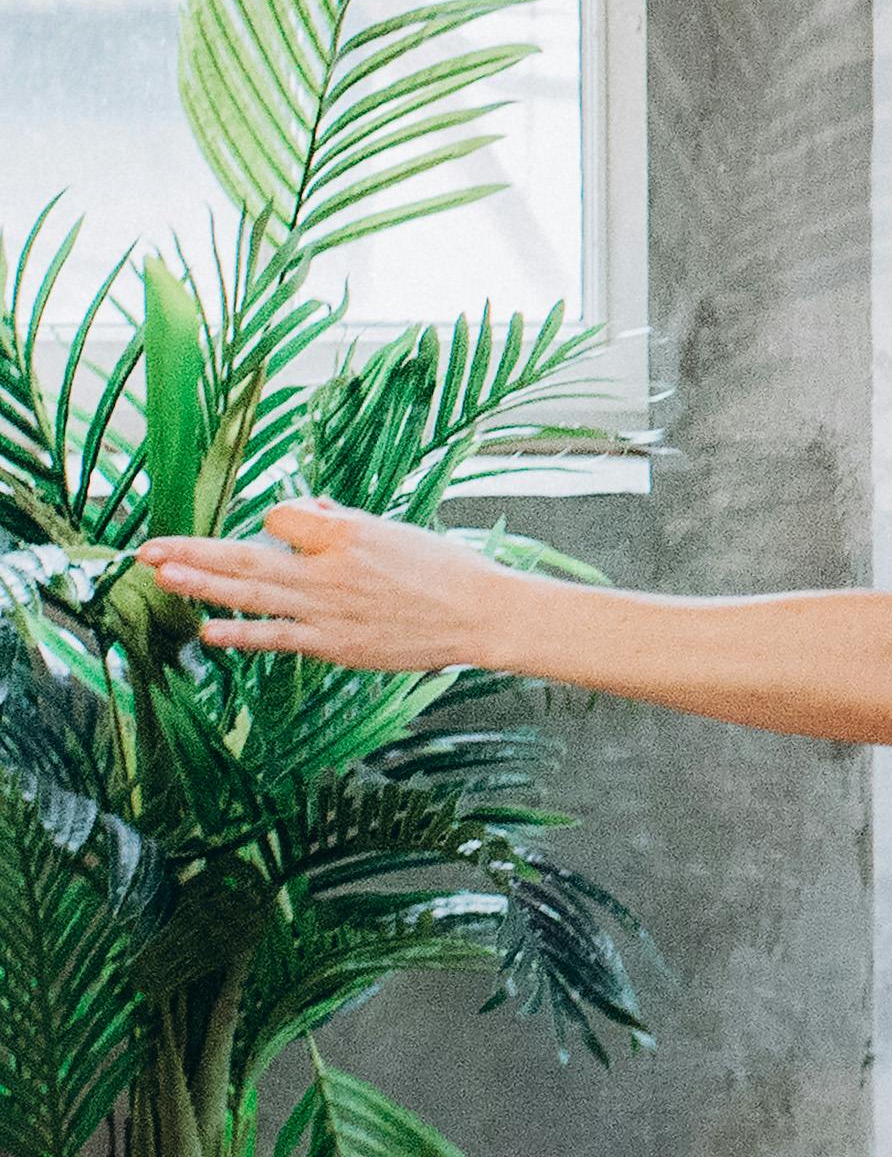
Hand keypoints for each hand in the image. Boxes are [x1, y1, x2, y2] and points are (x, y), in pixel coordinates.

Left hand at [138, 496, 505, 677]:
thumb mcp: (390, 529)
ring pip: (251, 595)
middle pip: (246, 556)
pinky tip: (207, 631)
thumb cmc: (440, 567)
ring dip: (201, 585)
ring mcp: (328, 610)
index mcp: (347, 532)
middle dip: (193, 551)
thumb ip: (340, 522)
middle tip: (149, 548)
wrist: (478, 614)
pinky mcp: (333, 644)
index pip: (282, 516)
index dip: (279, 520)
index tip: (293, 526)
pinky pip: (277, 638)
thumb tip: (304, 512)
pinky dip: (242, 634)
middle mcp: (330, 569)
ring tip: (161, 575)